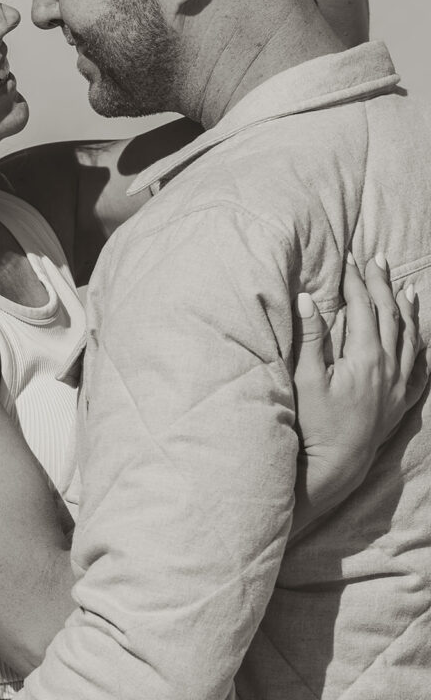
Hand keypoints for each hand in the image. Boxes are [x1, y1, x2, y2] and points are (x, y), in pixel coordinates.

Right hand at [290, 255, 426, 534]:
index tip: (347, 259)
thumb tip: (309, 298)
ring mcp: (398, 385)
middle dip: (381, 284)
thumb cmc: (314, 423)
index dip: (354, 280)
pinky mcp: (400, 401)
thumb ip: (310, 336)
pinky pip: (419, 367)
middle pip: (389, 315)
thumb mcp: (305, 378)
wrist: (333, 466)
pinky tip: (420, 336)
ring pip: (409, 337)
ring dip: (406, 308)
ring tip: (404, 286)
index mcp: (365, 357)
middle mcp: (388, 368)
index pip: (362, 307)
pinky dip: (420, 345)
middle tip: (376, 259)